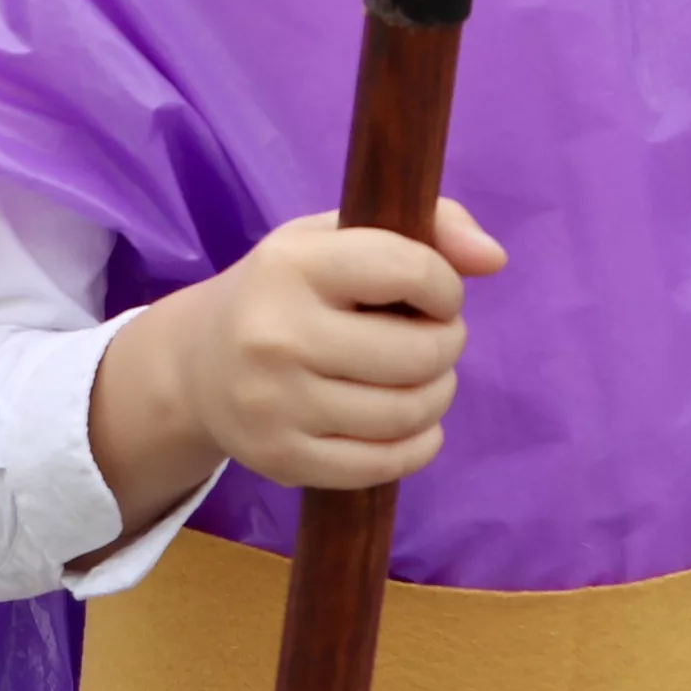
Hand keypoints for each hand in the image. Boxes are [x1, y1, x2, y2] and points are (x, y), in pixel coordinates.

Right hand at [89, 202, 508, 523]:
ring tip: (423, 379)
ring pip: (407, 411)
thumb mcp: (336, 236)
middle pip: (418, 352)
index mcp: (293, 264)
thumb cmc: (286, 290)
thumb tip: (494, 259)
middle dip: (446, 344)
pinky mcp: (283, 460)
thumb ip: (428, 226)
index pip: (410, 270)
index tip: (434, 295)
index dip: (445, 287)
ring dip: (437, 394)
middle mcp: (278, 334)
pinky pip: (385, 464)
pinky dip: (419, 445)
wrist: (196, 365)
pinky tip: (411, 424)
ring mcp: (277, 404)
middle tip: (431, 340)